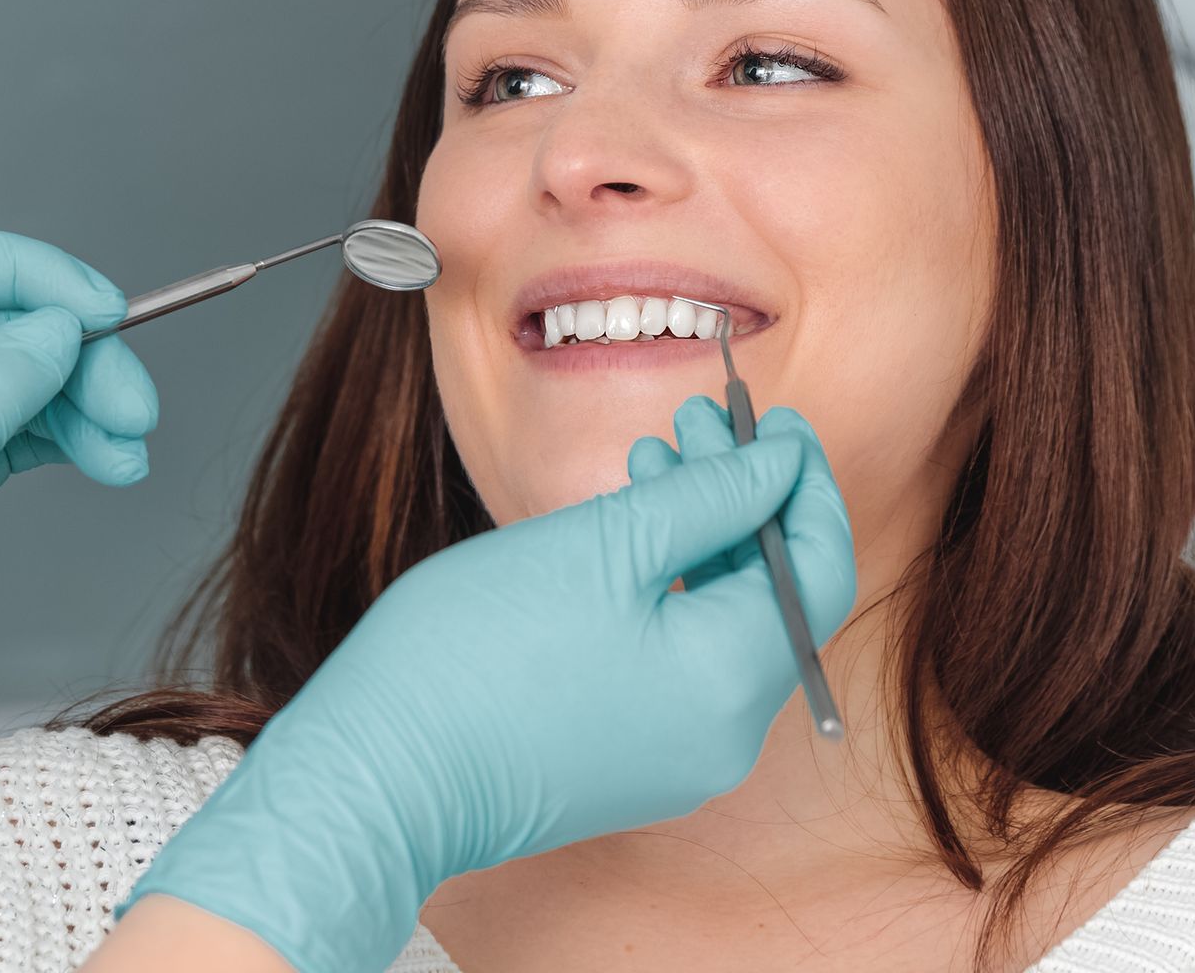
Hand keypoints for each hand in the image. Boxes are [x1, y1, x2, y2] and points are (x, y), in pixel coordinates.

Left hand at [0, 228, 159, 905]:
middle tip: (138, 416)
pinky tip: (109, 467)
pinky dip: (73, 441)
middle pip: (8, 325)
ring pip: (25, 381)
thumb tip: (55, 326)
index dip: (42, 278)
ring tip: (128, 458)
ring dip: (87, 405)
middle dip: (83, 357)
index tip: (108, 321)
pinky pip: (23, 434)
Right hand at [117, 396, 854, 972]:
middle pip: (769, 595)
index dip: (803, 483)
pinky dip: (665, 592)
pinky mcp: (627, 763)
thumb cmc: (476, 654)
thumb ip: (710, 496)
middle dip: (740, 497)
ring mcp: (675, 758)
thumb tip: (782, 462)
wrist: (377, 775)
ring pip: (718, 625)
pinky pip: (676, 663)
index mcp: (731, 682)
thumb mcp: (603, 543)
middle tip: (695, 421)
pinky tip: (616, 537)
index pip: (817, 567)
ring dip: (698, 537)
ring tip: (646, 461)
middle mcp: (724, 736)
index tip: (770, 419)